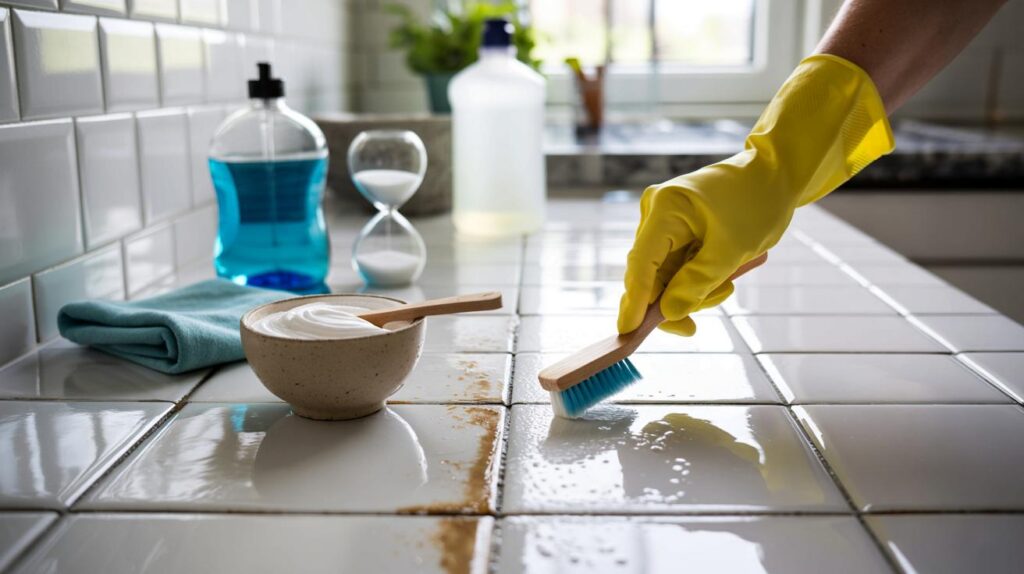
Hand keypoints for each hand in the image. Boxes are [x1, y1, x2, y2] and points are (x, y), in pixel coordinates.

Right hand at [618, 157, 792, 335]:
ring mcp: (663, 219)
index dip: (634, 301)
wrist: (776, 173)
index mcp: (665, 208)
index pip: (641, 263)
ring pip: (664, 274)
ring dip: (690, 290)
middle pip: (649, 273)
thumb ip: (697, 284)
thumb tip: (668, 314)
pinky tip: (720, 279)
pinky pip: (675, 265)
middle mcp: (656, 212)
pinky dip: (694, 279)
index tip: (627, 332)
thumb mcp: (732, 250)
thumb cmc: (758, 203)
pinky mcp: (674, 227)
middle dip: (670, 301)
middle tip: (693, 327)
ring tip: (727, 286)